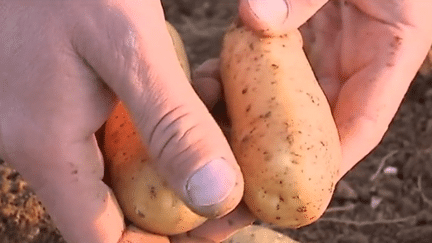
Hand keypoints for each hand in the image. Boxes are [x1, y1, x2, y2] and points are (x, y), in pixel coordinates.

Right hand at [0, 0, 244, 241]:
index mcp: (47, 147)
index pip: (102, 238)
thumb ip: (170, 122)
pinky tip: (187, 102)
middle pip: (111, 209)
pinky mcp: (56, 99)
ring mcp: (43, 122)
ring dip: (169, 165)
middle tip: (230, 191)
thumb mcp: (126, 45)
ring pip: (114, 172)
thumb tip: (216, 194)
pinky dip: (152, 131)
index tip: (211, 232)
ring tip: (220, 144)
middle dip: (174, 207)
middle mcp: (38, 145)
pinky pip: (108, 136)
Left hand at [190, 0, 431, 238]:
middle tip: (237, 187)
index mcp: (392, 54)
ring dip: (250, 121)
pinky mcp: (297, 34)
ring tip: (212, 142)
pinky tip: (211, 90)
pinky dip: (240, 80)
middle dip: (277, 156)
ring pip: (285, 100)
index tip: (285, 193)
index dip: (325, 166)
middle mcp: (356, 60)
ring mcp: (324, 48)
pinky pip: (267, 67)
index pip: (360, 128)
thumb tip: (256, 18)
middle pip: (316, 125)